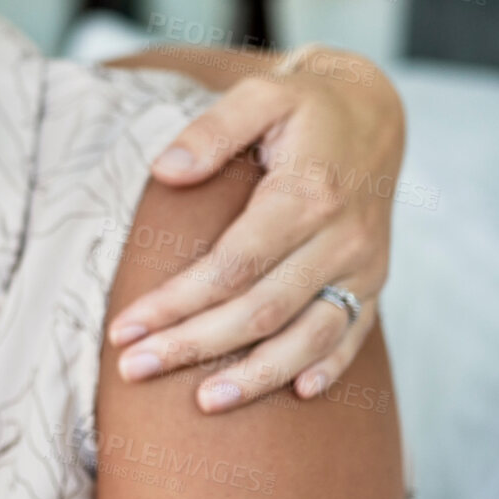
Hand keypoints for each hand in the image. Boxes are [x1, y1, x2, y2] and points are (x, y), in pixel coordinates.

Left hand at [109, 51, 403, 411]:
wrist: (374, 112)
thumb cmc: (303, 106)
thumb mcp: (259, 96)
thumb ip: (211, 129)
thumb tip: (164, 171)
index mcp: (307, 195)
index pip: (232, 265)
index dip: (177, 301)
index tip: (125, 326)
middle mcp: (341, 238)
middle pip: (261, 309)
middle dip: (194, 344)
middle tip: (134, 368)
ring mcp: (362, 266)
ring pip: (309, 336)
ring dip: (257, 375)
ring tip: (203, 402)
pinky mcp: (374, 281)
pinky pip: (354, 335)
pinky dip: (328, 368)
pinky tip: (295, 396)